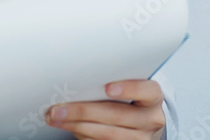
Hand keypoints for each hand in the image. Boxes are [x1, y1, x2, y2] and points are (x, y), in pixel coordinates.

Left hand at [45, 79, 164, 139]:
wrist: (146, 122)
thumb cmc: (133, 98)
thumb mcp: (133, 85)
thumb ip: (116, 79)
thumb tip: (81, 76)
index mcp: (153, 96)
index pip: (147, 90)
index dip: (129, 89)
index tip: (108, 87)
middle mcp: (151, 119)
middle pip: (116, 115)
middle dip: (84, 111)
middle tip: (59, 107)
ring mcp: (140, 138)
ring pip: (105, 133)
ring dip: (76, 125)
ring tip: (56, 117)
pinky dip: (82, 135)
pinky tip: (69, 127)